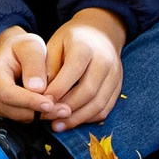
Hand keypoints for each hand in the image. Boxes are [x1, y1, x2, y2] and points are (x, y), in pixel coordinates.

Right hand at [0, 25, 57, 123]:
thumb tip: (38, 89)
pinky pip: (18, 118)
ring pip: (17, 116)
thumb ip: (34, 65)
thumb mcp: (31, 47)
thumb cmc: (21, 47)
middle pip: (13, 109)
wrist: (10, 52)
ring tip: (61, 109)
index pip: (7, 93)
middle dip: (40, 111)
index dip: (29, 101)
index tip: (51, 103)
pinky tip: (48, 107)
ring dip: (40, 115)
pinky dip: (35, 114)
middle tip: (65, 110)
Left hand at [39, 9, 125, 131]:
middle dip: (66, 108)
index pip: (73, 71)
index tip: (42, 101)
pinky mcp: (118, 87)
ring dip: (77, 118)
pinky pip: (105, 108)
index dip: (57, 89)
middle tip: (47, 118)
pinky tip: (73, 121)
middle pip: (88, 91)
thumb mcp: (54, 44)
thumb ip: (48, 66)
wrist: (101, 33)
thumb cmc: (71, 39)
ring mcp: (115, 75)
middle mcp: (105, 61)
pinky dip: (89, 118)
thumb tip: (40, 92)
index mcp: (85, 47)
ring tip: (57, 125)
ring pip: (99, 103)